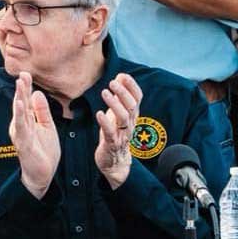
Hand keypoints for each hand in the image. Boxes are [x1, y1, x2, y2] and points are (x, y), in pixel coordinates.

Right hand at [9, 72, 61, 197]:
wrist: (43, 174)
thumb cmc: (43, 151)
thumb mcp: (47, 126)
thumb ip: (42, 110)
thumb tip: (38, 92)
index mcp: (28, 120)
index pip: (26, 101)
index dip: (26, 88)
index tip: (26, 74)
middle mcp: (21, 125)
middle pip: (21, 104)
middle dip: (21, 89)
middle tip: (22, 74)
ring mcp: (21, 134)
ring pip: (19, 114)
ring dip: (19, 99)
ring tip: (20, 86)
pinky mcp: (23, 144)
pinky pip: (21, 128)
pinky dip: (20, 116)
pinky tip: (19, 106)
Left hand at [91, 73, 142, 188]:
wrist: (115, 162)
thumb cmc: (115, 133)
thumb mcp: (118, 113)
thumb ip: (120, 97)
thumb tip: (120, 77)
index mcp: (132, 115)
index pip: (138, 98)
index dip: (132, 86)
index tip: (122, 76)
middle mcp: (130, 123)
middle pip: (131, 106)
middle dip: (123, 93)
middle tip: (112, 82)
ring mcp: (122, 134)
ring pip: (123, 118)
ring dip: (115, 104)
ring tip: (105, 92)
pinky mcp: (112, 143)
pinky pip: (110, 132)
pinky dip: (105, 122)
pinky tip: (99, 113)